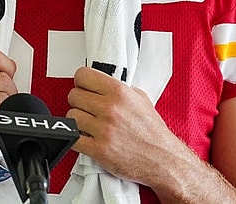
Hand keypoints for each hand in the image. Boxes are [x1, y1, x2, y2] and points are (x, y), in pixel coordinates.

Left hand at [65, 67, 188, 186]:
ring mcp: (104, 130)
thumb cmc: (152, 132)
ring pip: (72, 116)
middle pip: (74, 96)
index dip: (81, 82)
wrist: (163, 159)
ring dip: (77, 120)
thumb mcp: (141, 99)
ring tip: (88, 124)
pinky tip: (86, 138)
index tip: (83, 87)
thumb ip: (120, 89)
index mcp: (119, 92)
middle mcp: (110, 109)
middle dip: (79, 102)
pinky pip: (74, 139)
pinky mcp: (99, 150)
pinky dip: (76, 139)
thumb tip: (102, 83)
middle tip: (87, 108)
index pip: (83, 76)